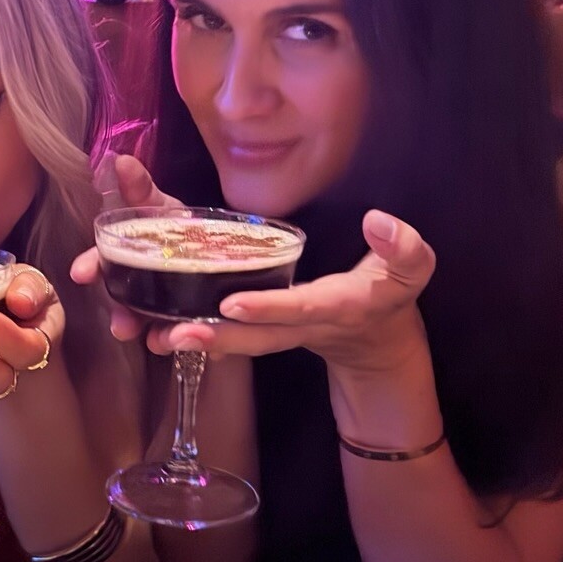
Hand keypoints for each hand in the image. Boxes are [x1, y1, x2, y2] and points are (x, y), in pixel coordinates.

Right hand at [69, 154, 181, 342]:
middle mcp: (136, 287)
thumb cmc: (176, 227)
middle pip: (123, 305)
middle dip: (121, 316)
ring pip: (151, 328)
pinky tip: (195, 344)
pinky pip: (183, 338)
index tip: (80, 273)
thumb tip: (120, 159)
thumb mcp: (162, 206)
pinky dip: (186, 342)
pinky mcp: (185, 325)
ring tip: (159, 341)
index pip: (100, 263)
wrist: (214, 250)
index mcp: (126, 256)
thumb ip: (140, 188)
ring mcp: (159, 308)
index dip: (89, 266)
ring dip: (153, 336)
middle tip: (121, 327)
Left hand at [147, 210, 435, 374]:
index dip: (270, 309)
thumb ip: (404, 249)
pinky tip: (154, 327)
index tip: (232, 304)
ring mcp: (279, 332)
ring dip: (194, 340)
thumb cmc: (391, 292)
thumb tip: (378, 221)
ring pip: (235, 340)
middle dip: (217, 337)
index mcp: (338, 307)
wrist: (377, 338)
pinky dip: (193, 332)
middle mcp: (303, 326)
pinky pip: (227, 332)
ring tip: (150, 336)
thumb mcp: (412, 270)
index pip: (301, 308)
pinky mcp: (260, 328)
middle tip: (172, 335)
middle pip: (258, 337)